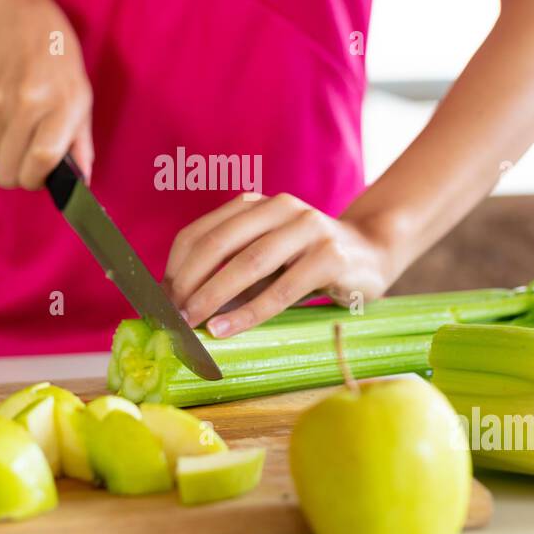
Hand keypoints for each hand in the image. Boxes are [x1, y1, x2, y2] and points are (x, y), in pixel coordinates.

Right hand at [0, 0, 93, 188]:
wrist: (16, 19)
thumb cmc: (57, 58)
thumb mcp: (82, 95)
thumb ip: (81, 143)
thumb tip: (81, 182)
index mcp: (61, 103)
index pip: (42, 160)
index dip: (39, 180)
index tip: (43, 178)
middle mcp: (27, 104)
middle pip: (10, 171)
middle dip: (20, 175)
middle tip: (31, 160)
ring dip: (8, 154)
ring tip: (23, 128)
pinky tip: (8, 112)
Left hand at [164, 193, 395, 338]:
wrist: (372, 252)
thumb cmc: (307, 261)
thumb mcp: (267, 257)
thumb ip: (231, 271)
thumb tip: (181, 306)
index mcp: (256, 204)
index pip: (201, 232)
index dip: (176, 267)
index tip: (162, 300)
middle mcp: (280, 208)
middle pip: (219, 244)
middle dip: (189, 282)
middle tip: (172, 316)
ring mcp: (308, 228)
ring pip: (249, 263)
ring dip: (214, 296)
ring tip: (192, 324)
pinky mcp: (330, 256)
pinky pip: (282, 288)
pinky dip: (249, 312)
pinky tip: (227, 329)